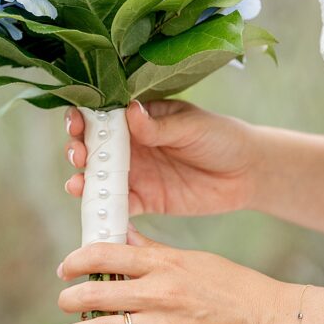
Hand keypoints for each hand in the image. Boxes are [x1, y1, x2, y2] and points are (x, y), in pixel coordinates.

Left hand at [57, 225, 280, 323]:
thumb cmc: (235, 288)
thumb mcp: (193, 259)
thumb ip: (154, 251)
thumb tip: (123, 236)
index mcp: (166, 263)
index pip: (107, 254)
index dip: (77, 261)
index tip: (65, 268)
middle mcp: (161, 293)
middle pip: (99, 291)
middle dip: (71, 298)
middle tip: (63, 302)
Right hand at [64, 100, 257, 216]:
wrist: (247, 173)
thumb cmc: (220, 137)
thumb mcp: (190, 125)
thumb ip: (159, 125)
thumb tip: (129, 112)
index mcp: (138, 117)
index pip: (102, 114)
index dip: (84, 117)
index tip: (76, 122)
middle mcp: (130, 144)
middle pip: (92, 146)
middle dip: (77, 149)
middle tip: (79, 155)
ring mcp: (135, 173)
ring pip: (98, 177)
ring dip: (83, 179)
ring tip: (78, 183)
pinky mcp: (144, 200)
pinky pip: (117, 206)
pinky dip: (103, 209)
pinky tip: (96, 210)